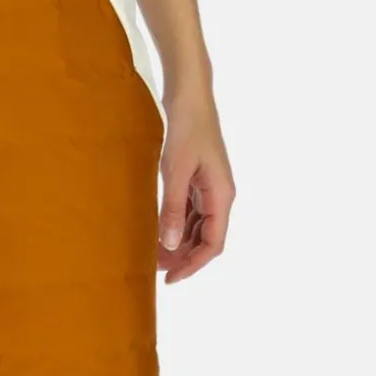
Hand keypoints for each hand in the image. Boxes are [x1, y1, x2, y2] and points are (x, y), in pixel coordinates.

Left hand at [157, 93, 235, 284]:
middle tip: (155, 270)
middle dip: (183, 258)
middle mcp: (220, 196)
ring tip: (153, 254)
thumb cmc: (186, 128)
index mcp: (222, 196)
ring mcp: (210, 189)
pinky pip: (191, 213)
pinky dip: (177, 226)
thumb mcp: (175, 171)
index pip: (213, 244)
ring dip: (179, 244)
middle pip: (206, 240)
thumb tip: (171, 245)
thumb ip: (173, 209)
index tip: (170, 279)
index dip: (192, 265)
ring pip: (198, 228)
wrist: (190, 96)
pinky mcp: (199, 182)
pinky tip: (158, 232)